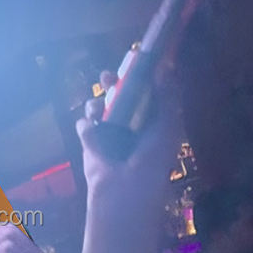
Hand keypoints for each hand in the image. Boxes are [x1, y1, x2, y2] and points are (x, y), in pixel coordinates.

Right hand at [77, 72, 179, 209]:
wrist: (125, 189)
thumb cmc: (152, 160)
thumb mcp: (168, 126)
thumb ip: (168, 97)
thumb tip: (166, 66)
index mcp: (150, 119)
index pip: (143, 91)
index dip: (138, 77)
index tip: (134, 63)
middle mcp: (128, 124)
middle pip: (116, 95)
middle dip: (112, 82)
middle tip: (108, 76)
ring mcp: (107, 133)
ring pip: (97, 106)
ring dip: (96, 103)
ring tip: (99, 109)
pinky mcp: (89, 142)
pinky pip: (84, 125)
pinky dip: (88, 125)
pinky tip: (94, 130)